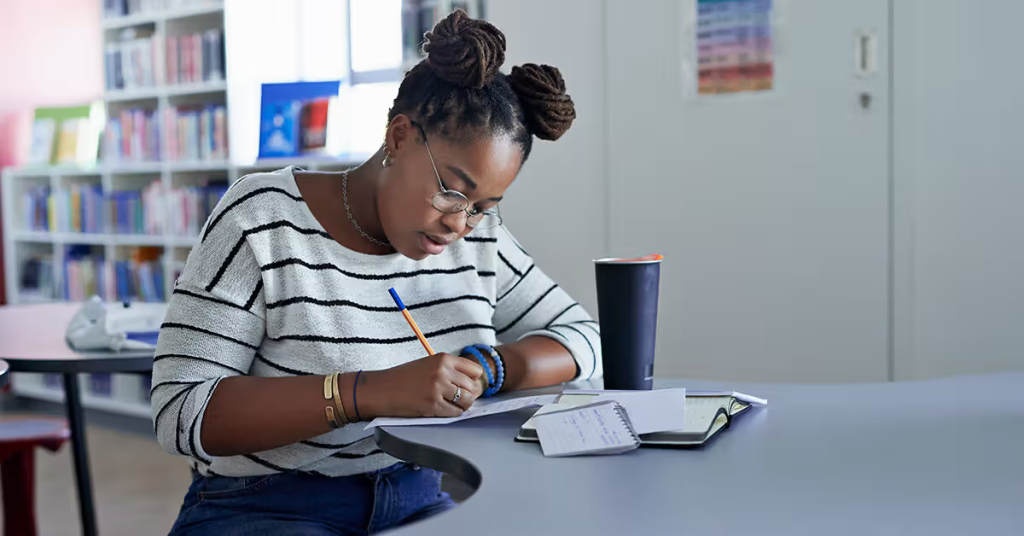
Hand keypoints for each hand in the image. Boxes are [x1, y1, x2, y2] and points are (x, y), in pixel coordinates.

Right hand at [359, 353, 484, 418]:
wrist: (381, 389)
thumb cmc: (403, 378)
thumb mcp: (428, 364)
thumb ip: (448, 370)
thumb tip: (471, 382)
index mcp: (443, 359)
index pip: (475, 370)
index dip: (474, 380)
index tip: (469, 385)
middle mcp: (443, 372)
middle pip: (474, 387)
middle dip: (471, 395)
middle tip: (463, 399)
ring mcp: (438, 389)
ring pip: (467, 401)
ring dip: (463, 406)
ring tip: (454, 405)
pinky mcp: (433, 405)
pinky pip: (455, 412)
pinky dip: (453, 413)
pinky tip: (444, 410)